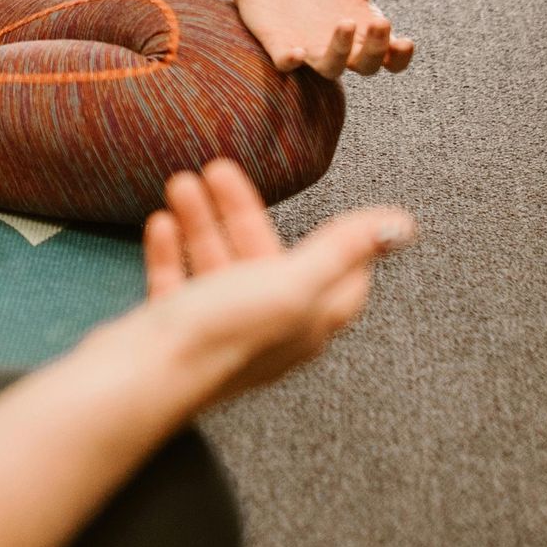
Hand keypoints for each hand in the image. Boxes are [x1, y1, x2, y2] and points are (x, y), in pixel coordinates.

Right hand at [143, 158, 414, 405]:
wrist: (143, 376)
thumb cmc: (222, 335)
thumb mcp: (292, 283)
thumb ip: (343, 249)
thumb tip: (403, 224)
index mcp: (306, 322)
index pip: (341, 281)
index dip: (340, 244)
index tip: (334, 209)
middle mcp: (267, 329)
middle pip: (265, 260)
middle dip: (242, 213)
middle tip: (219, 170)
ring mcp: (219, 330)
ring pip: (217, 265)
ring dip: (202, 222)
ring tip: (182, 184)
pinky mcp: (178, 330)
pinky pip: (178, 283)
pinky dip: (172, 251)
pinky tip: (161, 223)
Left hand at [228, 0, 421, 77]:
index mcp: (364, 32)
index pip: (390, 59)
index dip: (400, 57)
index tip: (406, 41)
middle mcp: (341, 48)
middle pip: (365, 65)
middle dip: (375, 49)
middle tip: (380, 21)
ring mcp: (310, 50)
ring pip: (330, 69)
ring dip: (340, 52)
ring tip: (345, 23)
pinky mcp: (280, 46)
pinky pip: (286, 64)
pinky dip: (291, 61)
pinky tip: (296, 53)